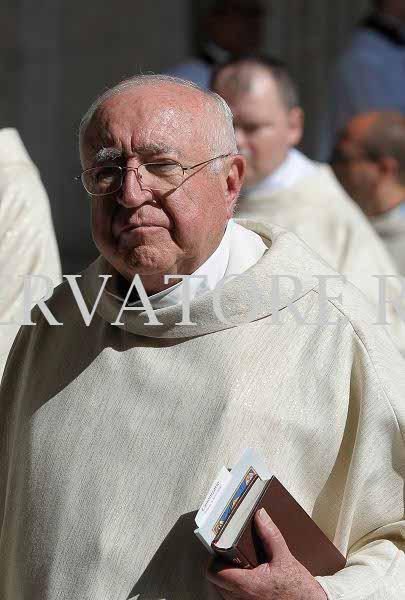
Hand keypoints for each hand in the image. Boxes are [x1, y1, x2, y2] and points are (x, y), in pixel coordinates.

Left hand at [207, 508, 327, 598]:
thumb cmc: (299, 588)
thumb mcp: (284, 557)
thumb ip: (270, 535)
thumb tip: (260, 515)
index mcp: (248, 585)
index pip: (214, 572)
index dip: (214, 559)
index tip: (220, 548)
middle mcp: (242, 599)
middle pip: (216, 581)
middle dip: (220, 566)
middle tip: (230, 553)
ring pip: (223, 590)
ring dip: (228, 577)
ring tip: (241, 564)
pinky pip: (233, 598)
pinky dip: (235, 587)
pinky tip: (248, 576)